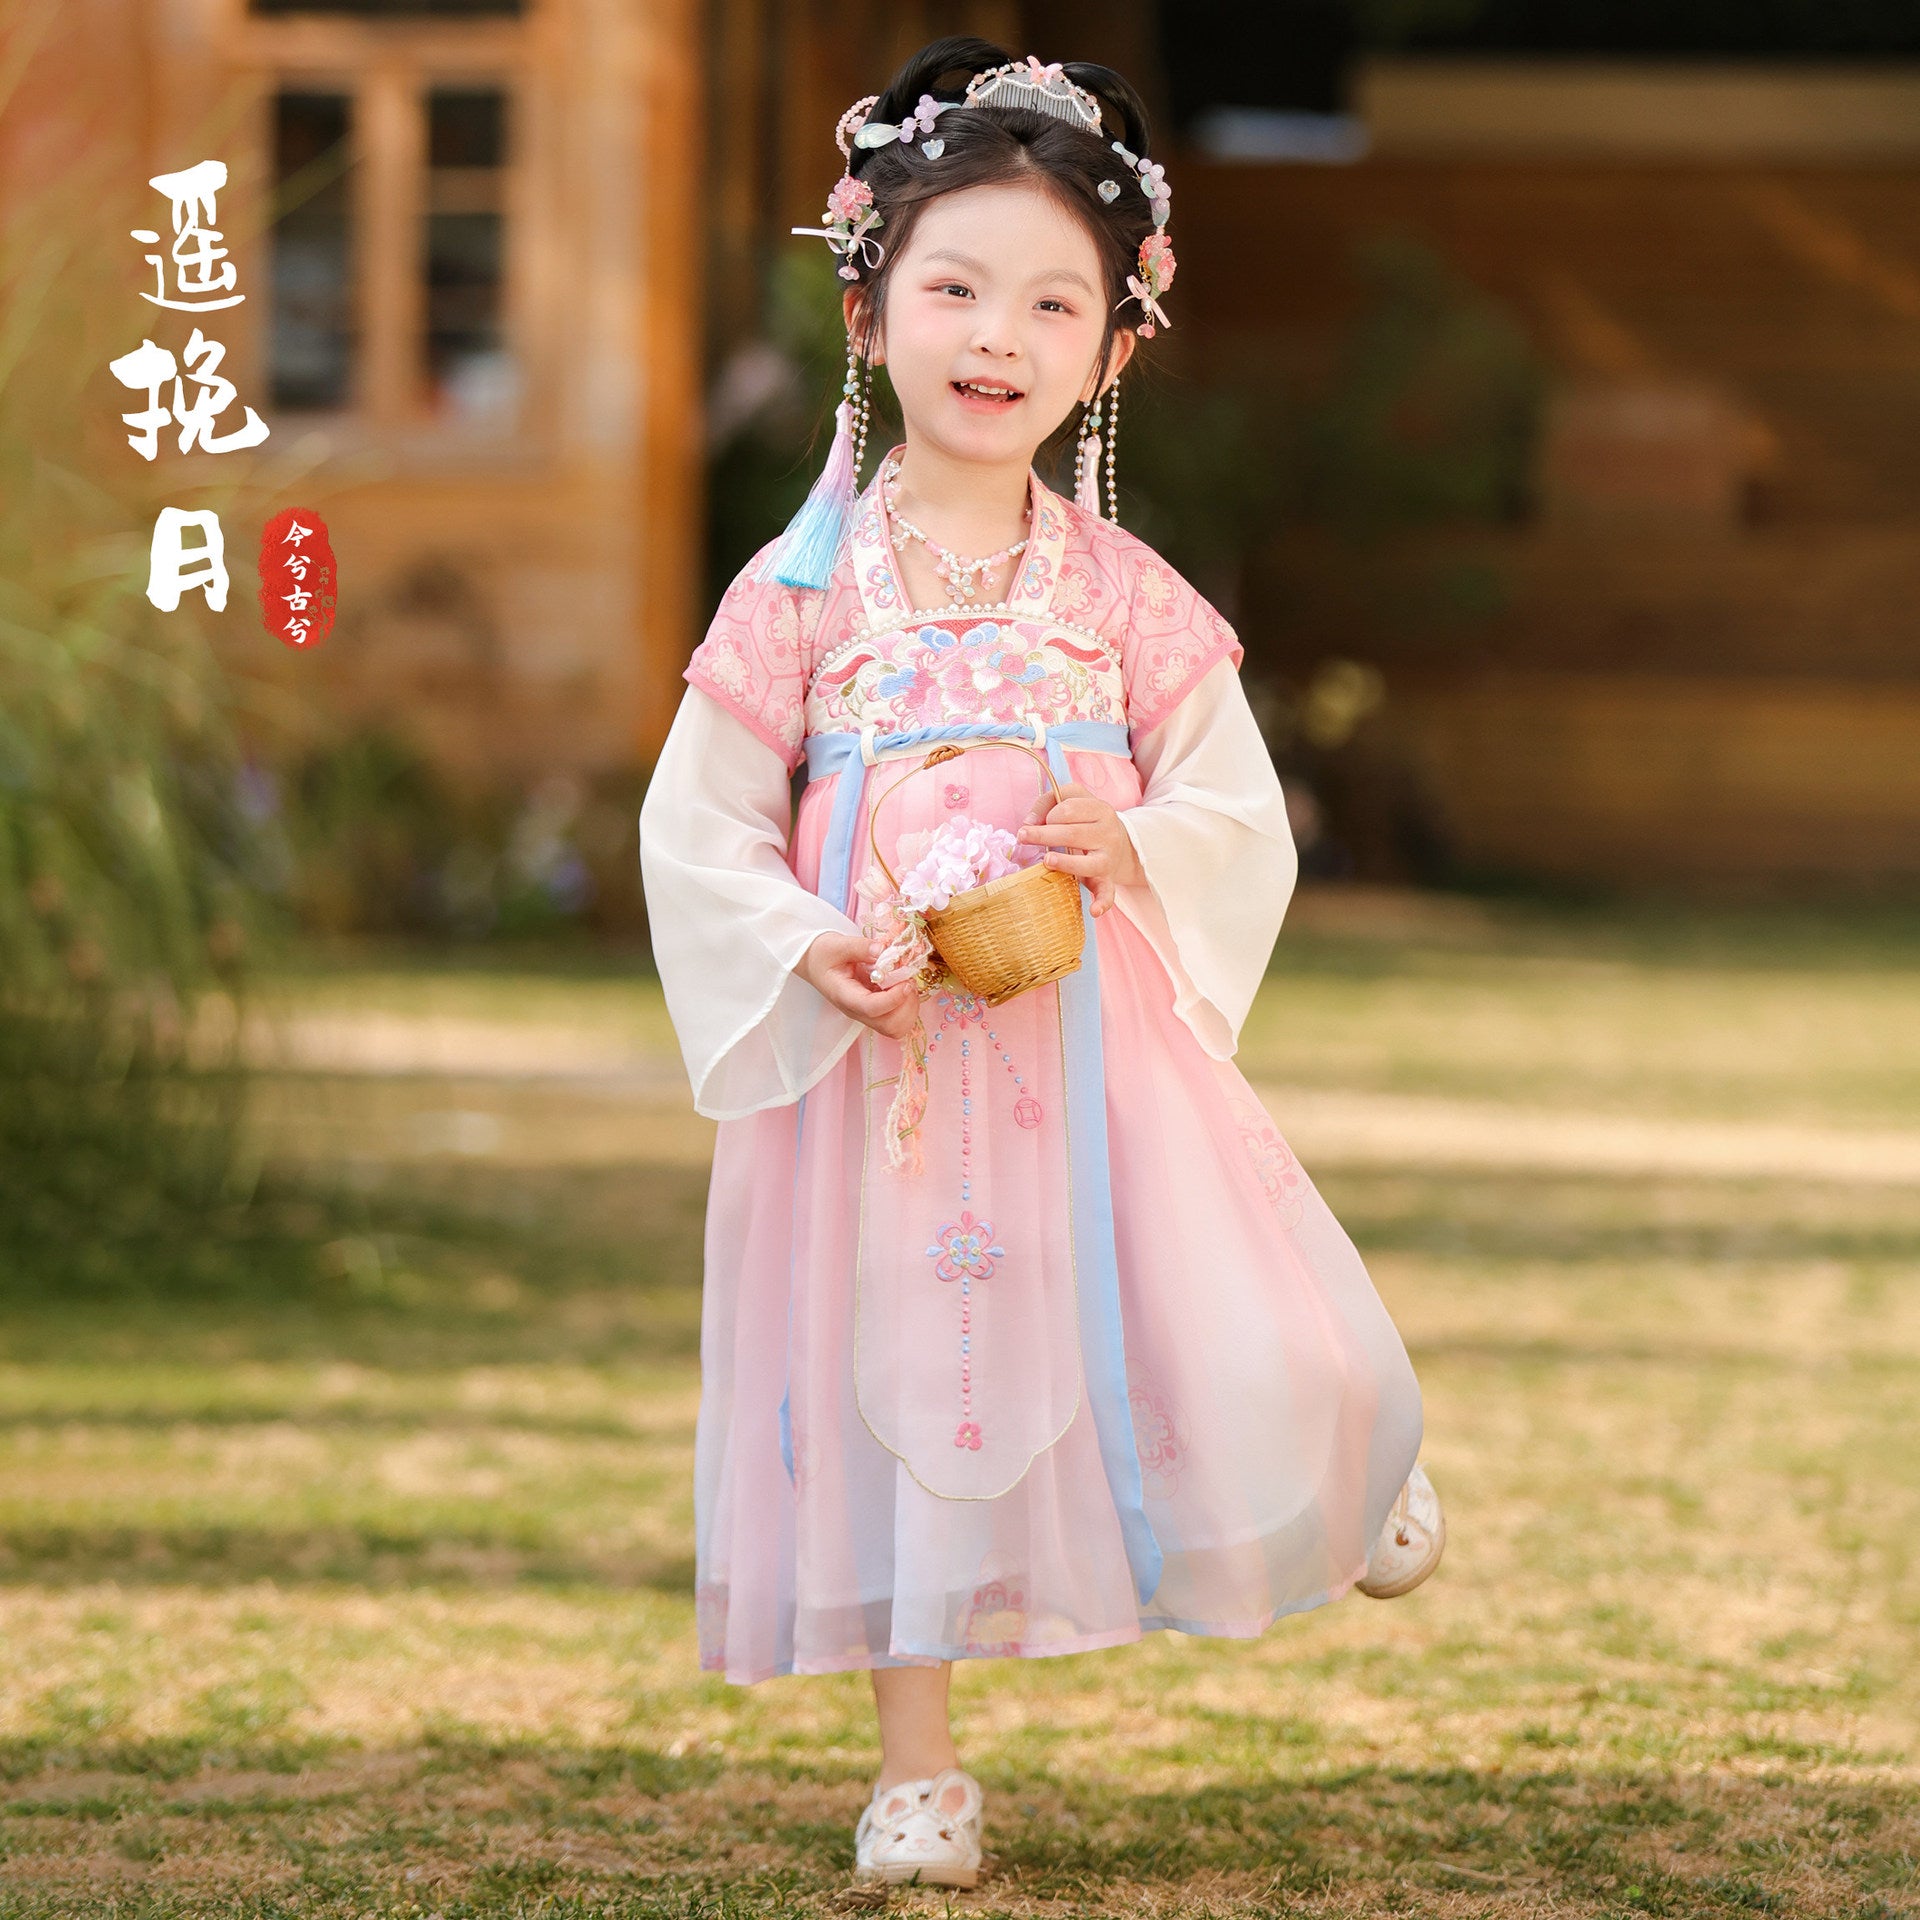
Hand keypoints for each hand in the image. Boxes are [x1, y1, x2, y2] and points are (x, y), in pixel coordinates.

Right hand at [796, 930, 922, 1039]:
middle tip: (907, 980)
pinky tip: (903, 987)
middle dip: (906, 1005)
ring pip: (896, 1028)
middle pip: (888, 1026)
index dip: (894, 998)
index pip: (871, 1008)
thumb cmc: (823, 953)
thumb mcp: (837, 944)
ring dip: (909, 1008)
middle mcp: (856, 1011)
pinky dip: (908, 1007)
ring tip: (906, 983)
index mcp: (845, 995)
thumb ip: (861, 947)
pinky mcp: (876, 1011)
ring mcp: (866, 1014)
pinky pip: (898, 1020)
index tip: (905, 981)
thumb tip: (884, 951)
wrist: (814, 961)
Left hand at [1015, 782, 1144, 917]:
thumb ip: (1048, 801)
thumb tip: (1028, 822)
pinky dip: (1103, 902)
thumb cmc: (1086, 818)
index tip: (1039, 821)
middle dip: (1044, 835)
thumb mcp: (1073, 798)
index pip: (1069, 809)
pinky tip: (1094, 911)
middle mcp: (1108, 833)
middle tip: (1022, 836)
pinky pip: (1108, 893)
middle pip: (1073, 834)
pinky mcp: (1108, 879)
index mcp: (1100, 809)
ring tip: (1047, 861)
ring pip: (1088, 863)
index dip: (1049, 814)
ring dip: (1067, 863)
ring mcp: (1109, 858)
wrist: (1120, 841)